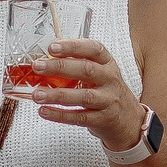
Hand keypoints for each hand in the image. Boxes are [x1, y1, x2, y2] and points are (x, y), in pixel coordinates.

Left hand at [31, 36, 148, 151]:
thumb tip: (44, 60)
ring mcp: (108, 100)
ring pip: (83, 96)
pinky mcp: (103, 119)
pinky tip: (44, 111)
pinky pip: (80, 117)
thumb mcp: (99, 73)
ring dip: (57, 95)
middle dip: (60, 67)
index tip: (52, 47)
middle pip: (86, 70)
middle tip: (38, 67)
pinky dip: (60, 115)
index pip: (93, 49)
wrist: (129, 120)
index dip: (73, 46)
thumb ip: (76, 65)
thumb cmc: (107, 92)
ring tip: (37, 94)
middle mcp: (110, 79)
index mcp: (107, 63)